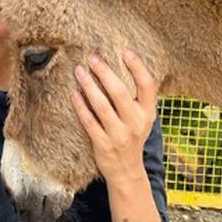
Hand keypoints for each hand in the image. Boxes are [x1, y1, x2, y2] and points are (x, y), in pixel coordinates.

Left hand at [71, 50, 156, 183]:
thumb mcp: (142, 117)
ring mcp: (119, 135)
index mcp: (148, 113)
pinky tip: (73, 93)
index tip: (125, 51)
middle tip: (92, 57)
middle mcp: (136, 123)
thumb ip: (137, 96)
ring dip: (88, 85)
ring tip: (79, 70)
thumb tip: (120, 64)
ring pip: (101, 105)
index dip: (137, 67)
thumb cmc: (132, 135)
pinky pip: (89, 121)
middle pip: (119, 92)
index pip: (147, 86)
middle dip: (104, 72)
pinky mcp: (103, 144)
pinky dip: (80, 106)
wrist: (127, 170)